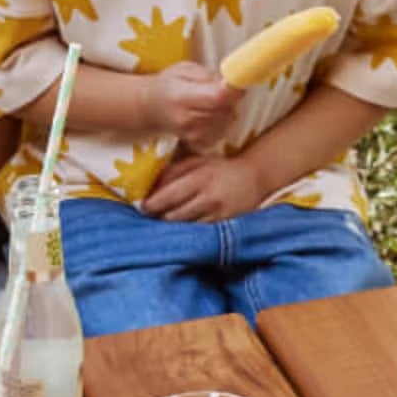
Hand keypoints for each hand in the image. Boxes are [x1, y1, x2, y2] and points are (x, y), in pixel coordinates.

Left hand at [139, 149, 270, 222]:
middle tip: (149, 217)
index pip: (169, 196)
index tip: (142, 207)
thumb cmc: (219, 169)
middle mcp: (209, 198)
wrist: (254, 179)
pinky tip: (180, 229)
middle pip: (174, 216)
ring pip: (185, 228)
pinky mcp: (223, 227)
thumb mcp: (197, 162)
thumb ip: (174, 171)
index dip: (152, 204)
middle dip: (159, 218)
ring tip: (162, 223)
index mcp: (201, 178)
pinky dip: (186, 233)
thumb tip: (150, 188)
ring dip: (171, 228)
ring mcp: (217, 215)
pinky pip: (198, 234)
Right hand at [143, 62, 243, 153]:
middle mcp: (188, 120)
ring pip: (229, 121)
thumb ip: (207, 75)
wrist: (152, 110)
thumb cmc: (169, 85)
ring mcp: (194, 135)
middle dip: (231, 99)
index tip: (234, 83)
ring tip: (213, 102)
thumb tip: (230, 82)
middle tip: (221, 90)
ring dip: (228, 110)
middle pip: (227, 110)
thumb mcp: (184, 69)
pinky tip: (211, 115)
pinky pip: (224, 131)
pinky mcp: (199, 144)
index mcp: (182, 97)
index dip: (232, 90)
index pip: (218, 98)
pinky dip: (223, 122)